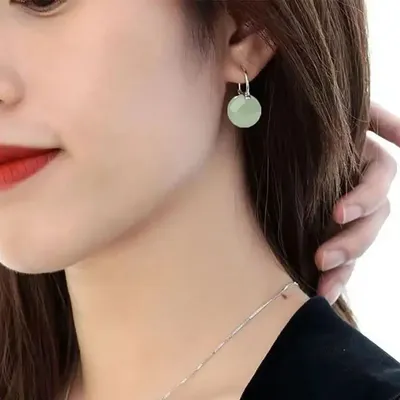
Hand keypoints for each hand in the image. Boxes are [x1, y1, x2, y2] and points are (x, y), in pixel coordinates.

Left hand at [316, 102, 399, 303]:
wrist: (275, 129)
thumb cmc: (305, 119)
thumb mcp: (344, 113)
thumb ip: (376, 120)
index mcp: (367, 159)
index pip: (380, 182)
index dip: (364, 198)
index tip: (337, 213)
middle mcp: (361, 188)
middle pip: (374, 221)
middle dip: (352, 242)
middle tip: (322, 258)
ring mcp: (346, 211)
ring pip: (359, 244)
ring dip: (346, 268)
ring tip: (322, 288)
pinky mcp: (327, 229)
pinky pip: (341, 256)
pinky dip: (339, 276)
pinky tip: (324, 294)